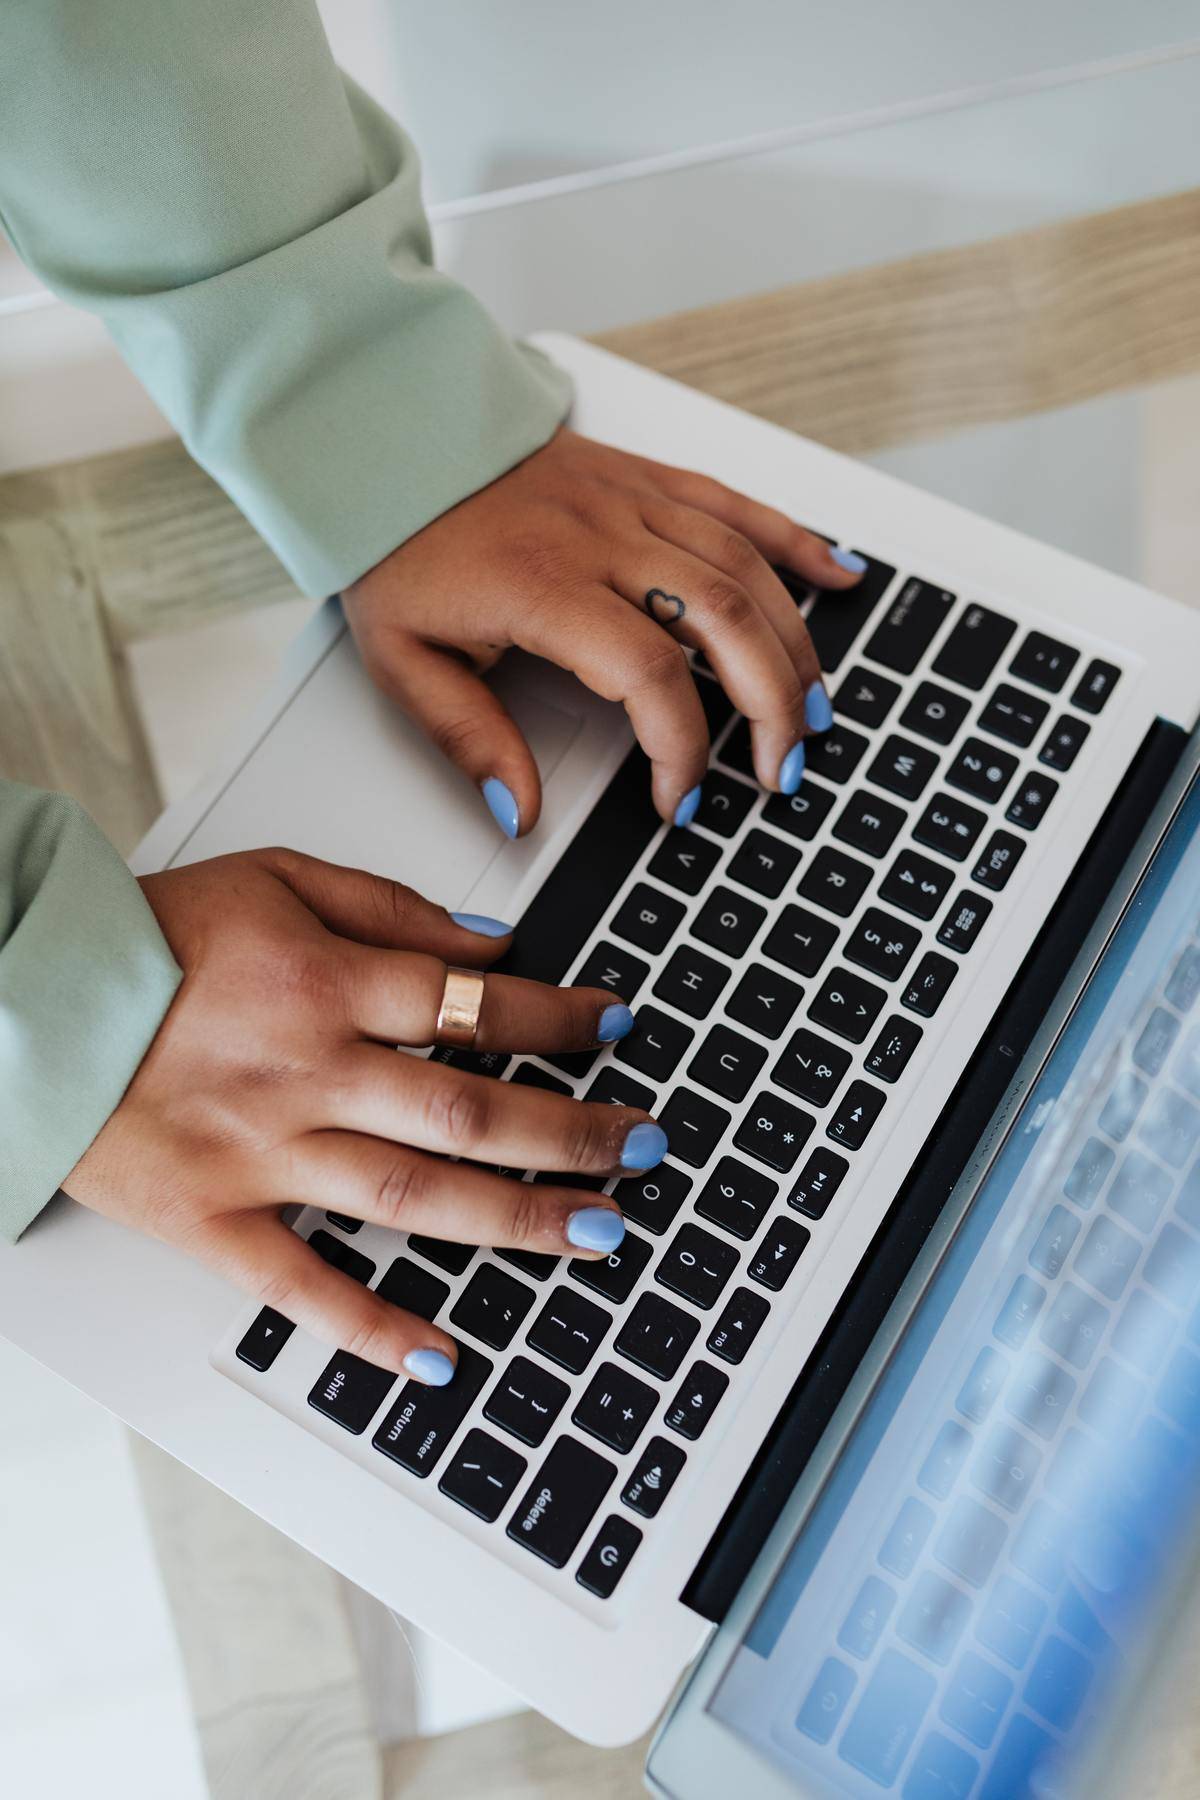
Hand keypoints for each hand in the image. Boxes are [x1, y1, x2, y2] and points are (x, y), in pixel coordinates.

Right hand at [62, 849, 661, 1382]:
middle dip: (575, 1132)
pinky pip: (302, 1287)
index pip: (474, 1007)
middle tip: (650, 1148)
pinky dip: (372, 1329)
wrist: (26, 999)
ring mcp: (261, 1156)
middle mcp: (306, 1074)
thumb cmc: (151, 936)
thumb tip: (493, 941)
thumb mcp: (274, 877)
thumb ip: (388, 905)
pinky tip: (443, 1358)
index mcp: (325, 984)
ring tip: (599, 1233)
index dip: (560, 1018)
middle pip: (468, 1112)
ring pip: (414, 1198)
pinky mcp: (211, 1220)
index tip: (615, 1025)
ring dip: (517, 1221)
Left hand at [343, 428, 863, 833]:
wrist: (394, 438)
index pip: (648, 675)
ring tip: (814, 709)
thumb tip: (522, 814)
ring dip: (794, 643)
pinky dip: (796, 543)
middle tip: (780, 767)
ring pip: (746, 568)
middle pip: (724, 620)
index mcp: (545, 588)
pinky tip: (837, 579)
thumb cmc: (400, 546)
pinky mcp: (647, 477)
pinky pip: (739, 504)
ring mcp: (634, 501)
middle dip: (771, 705)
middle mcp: (604, 539)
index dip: (679, 748)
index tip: (676, 799)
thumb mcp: (406, 661)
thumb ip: (470, 740)